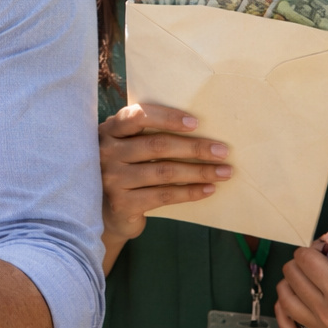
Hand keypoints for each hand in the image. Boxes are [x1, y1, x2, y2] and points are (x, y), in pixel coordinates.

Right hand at [98, 103, 230, 243]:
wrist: (104, 210)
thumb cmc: (124, 169)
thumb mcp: (125, 145)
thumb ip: (144, 133)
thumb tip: (196, 126)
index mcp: (109, 131)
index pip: (136, 116)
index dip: (166, 117)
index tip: (196, 123)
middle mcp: (106, 153)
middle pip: (157, 146)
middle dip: (195, 148)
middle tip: (223, 151)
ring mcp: (112, 179)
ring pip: (164, 172)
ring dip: (199, 172)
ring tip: (224, 172)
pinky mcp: (122, 204)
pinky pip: (164, 196)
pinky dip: (190, 192)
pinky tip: (208, 189)